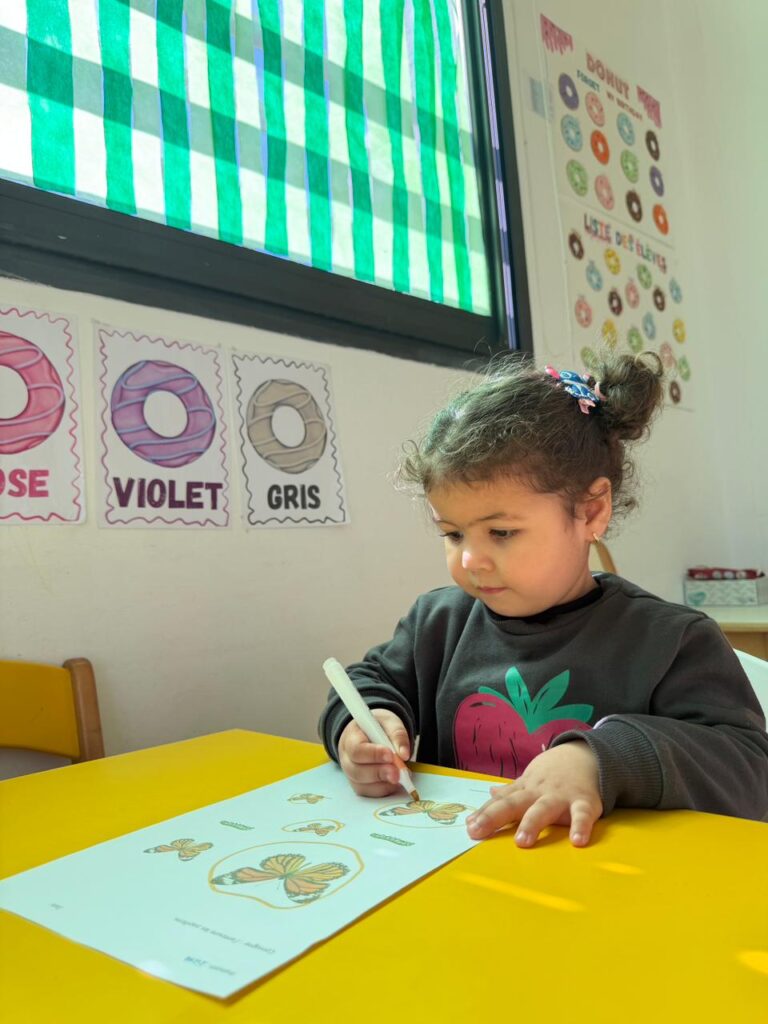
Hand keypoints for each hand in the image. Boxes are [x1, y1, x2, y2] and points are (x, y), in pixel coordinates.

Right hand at [338, 710, 410, 797]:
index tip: (390, 755)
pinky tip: (395, 783)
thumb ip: (397, 734)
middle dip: (379, 773)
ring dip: (383, 783)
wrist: (372, 734)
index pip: (357, 749)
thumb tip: (404, 754)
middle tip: (397, 773)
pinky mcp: (360, 786)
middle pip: (357, 771)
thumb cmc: (378, 728)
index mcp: (350, 738)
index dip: (373, 754)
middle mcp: (347, 758)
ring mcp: (351, 774)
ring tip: (401, 777)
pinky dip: (384, 790)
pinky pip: (369, 793)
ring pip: (362, 785)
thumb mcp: (389, 722)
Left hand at [465, 741, 601, 847]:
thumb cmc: (553, 775)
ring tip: (522, 842)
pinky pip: (582, 815)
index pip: (500, 803)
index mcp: (524, 790)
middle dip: (494, 817)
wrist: (585, 755)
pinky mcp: (584, 802)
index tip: (469, 828)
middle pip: (513, 804)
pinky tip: (577, 841)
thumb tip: (490, 794)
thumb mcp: (530, 780)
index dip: (484, 814)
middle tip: (477, 831)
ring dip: (532, 824)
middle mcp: (538, 793)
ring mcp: (561, 797)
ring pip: (543, 809)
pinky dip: (580, 826)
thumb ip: (511, 791)